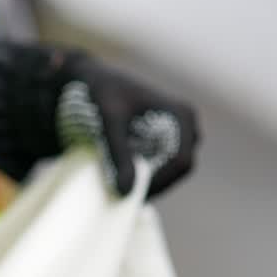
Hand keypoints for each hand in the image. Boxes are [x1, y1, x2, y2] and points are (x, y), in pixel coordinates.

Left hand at [54, 52, 200, 198]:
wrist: (90, 83)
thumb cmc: (100, 95)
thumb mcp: (108, 123)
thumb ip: (118, 155)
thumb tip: (126, 192)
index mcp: (181, 116)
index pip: (180, 162)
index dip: (158, 182)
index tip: (127, 192)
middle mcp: (186, 126)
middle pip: (179, 171)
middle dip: (154, 184)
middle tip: (121, 193)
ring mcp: (177, 137)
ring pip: (171, 174)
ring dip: (147, 183)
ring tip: (117, 181)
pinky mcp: (164, 145)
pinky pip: (161, 172)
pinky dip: (143, 179)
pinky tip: (120, 178)